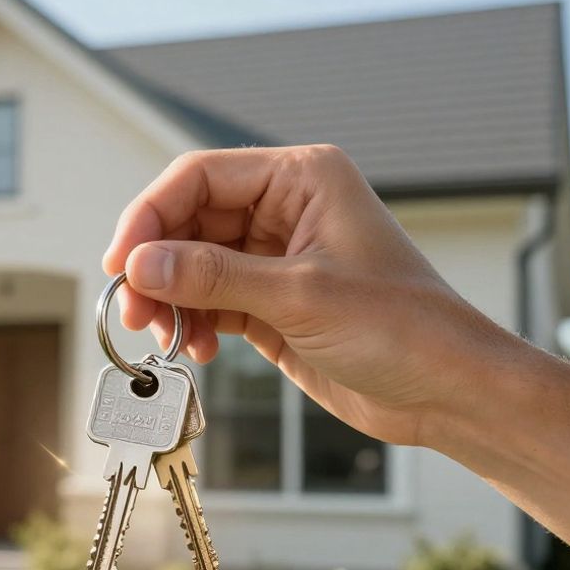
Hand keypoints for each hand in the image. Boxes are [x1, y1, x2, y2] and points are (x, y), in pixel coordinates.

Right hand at [103, 145, 518, 447]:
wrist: (445, 391)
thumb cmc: (403, 327)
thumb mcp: (299, 296)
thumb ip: (213, 277)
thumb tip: (141, 265)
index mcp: (302, 179)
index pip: (201, 178)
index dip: (151, 216)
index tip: (123, 262)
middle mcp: (286, 209)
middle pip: (190, 221)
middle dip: (158, 265)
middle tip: (134, 309)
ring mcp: (277, 257)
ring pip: (194, 264)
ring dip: (172, 300)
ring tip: (166, 336)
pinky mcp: (273, 302)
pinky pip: (211, 301)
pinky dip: (194, 323)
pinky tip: (197, 348)